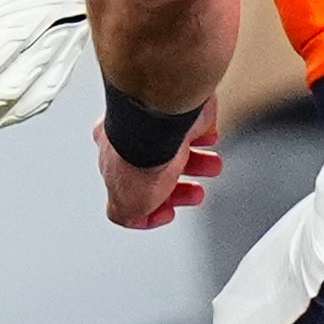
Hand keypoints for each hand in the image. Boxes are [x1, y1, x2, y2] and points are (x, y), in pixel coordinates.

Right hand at [101, 103, 220, 228]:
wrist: (160, 118)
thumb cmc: (139, 155)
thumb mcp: (125, 204)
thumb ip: (125, 213)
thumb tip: (129, 216)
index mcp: (111, 156)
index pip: (128, 186)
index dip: (150, 206)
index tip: (167, 212)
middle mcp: (131, 135)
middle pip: (158, 168)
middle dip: (181, 186)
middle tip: (195, 193)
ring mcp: (157, 121)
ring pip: (181, 147)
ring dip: (200, 164)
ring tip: (212, 167)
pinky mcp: (180, 107)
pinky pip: (197, 125)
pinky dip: (206, 137)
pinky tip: (209, 142)